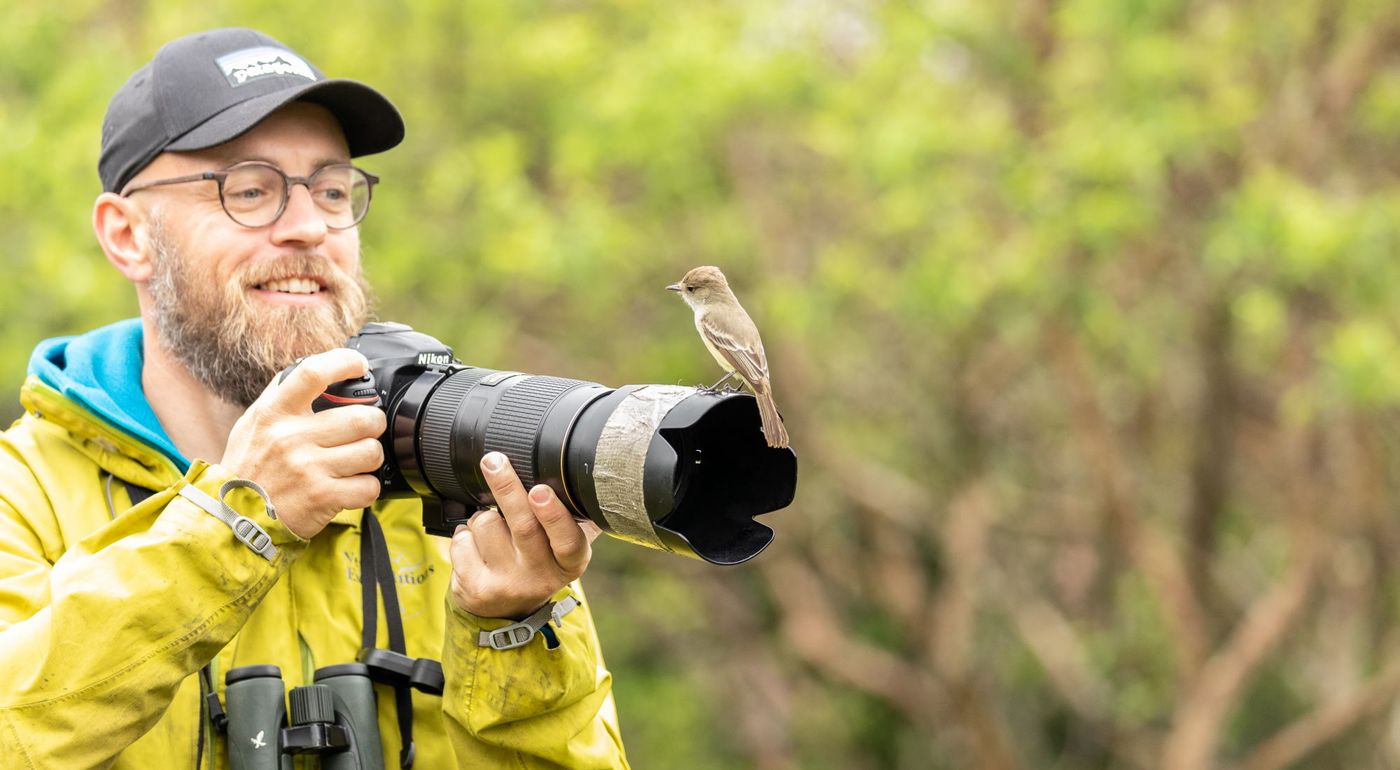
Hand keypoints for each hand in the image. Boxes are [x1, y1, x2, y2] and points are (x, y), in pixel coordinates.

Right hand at [221, 348, 385, 538]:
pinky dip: (367, 489)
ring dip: (370, 458)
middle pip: (362, 417)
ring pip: (371, 452)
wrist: (231, 519)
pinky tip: (352, 487)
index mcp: (275, 413)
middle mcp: (292, 438)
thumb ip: (280, 397)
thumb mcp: (252, 425)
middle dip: (373, 424)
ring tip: (356, 462)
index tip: (359, 366)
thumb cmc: (247, 469)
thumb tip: (313, 371)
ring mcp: (308, 468)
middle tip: (365, 430)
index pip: (313, 373)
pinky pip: (368, 487)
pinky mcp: (322, 497)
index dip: (344, 362)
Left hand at [449, 452, 602, 619]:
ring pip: (487, 525)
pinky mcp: (478, 589)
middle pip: (523, 526)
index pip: (567, 540)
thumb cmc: (539, 560)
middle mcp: (542, 577)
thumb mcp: (564, 544)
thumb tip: (580, 470)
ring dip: (482, 515)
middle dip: (507, 487)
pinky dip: (465, 533)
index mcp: (571, 562)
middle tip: (494, 461)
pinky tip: (476, 545)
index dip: (554, 515)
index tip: (540, 490)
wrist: (509, 609)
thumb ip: (574, 513)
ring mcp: (508, 585)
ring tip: (492, 528)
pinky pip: (462, 541)